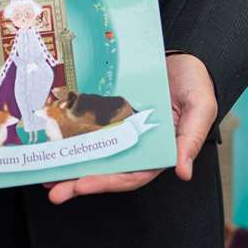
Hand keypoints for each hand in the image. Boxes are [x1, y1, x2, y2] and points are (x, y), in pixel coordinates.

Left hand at [44, 52, 216, 204]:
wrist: (183, 56)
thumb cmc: (195, 83)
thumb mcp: (201, 108)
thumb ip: (191, 139)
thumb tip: (183, 172)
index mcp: (160, 151)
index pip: (132, 175)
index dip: (107, 182)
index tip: (84, 185)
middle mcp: (138, 145)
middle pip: (107, 170)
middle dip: (80, 183)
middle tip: (55, 191)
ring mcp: (121, 130)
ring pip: (94, 153)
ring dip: (71, 167)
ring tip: (46, 176)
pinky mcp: (110, 113)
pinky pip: (90, 129)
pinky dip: (73, 138)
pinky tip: (53, 144)